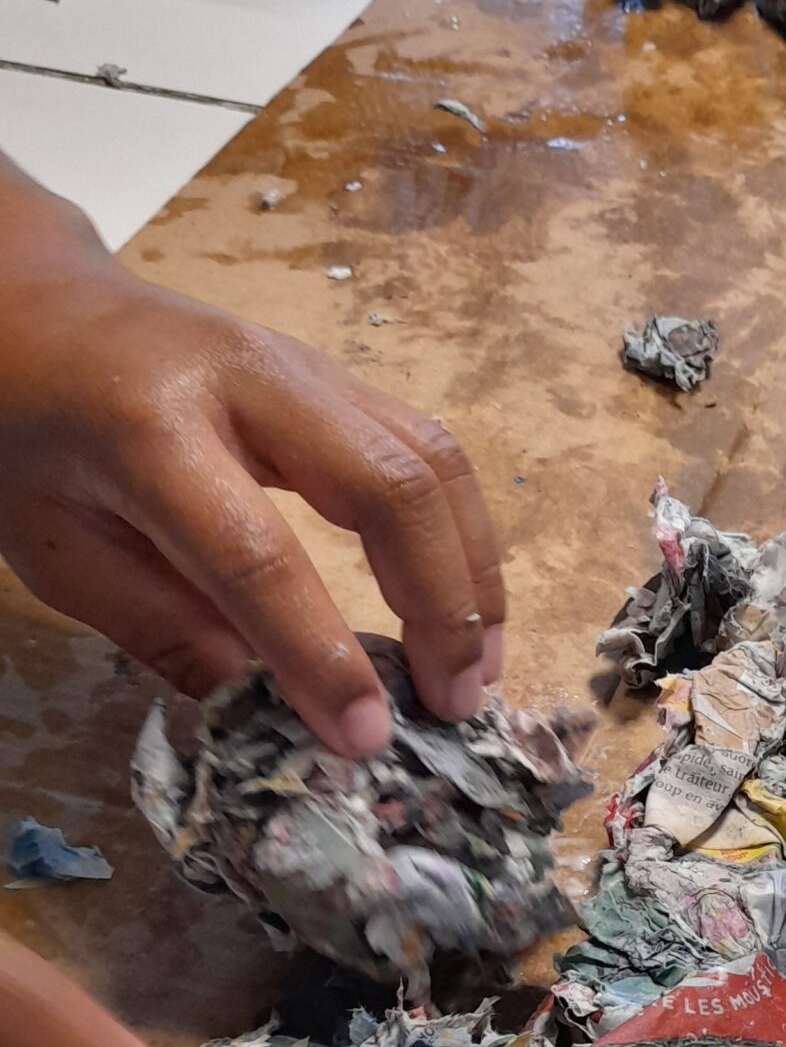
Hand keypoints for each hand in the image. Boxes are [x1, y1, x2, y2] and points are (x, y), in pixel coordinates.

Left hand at [0, 161, 504, 758]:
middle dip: (441, 605)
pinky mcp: (341, 377)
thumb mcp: (59, 551)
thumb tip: (269, 700)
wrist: (39, 309)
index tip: (364, 736)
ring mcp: (306, 367)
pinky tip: (464, 604)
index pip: (257, 556)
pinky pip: (429, 451)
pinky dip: (461, 536)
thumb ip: (161, 628)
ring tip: (479, 665)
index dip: (318, 654)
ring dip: (473, 572)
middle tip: (456, 704)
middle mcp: (247, 382)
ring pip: (431, 461)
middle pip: (387, 487)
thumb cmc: (32, 436)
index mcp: (147, 430)